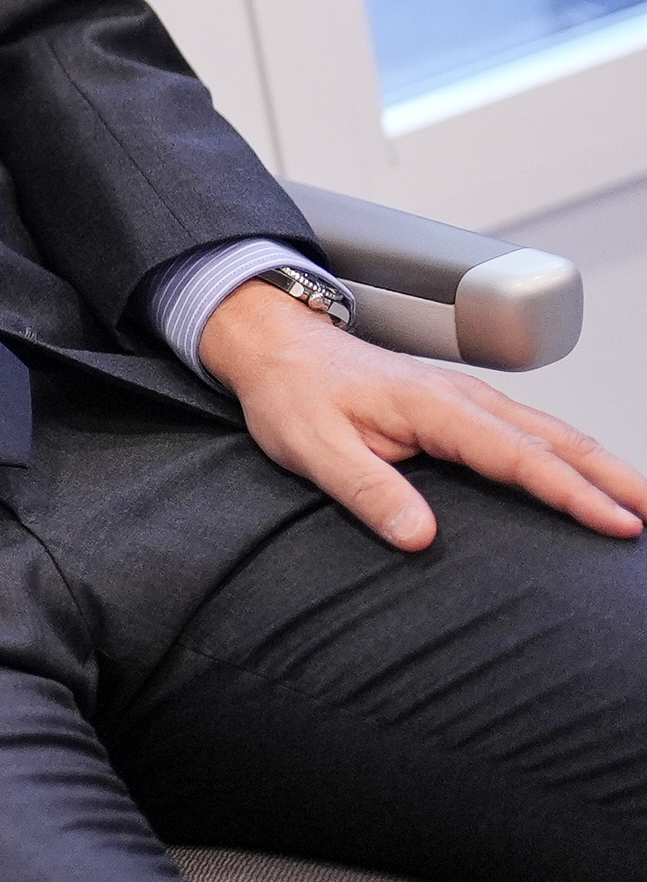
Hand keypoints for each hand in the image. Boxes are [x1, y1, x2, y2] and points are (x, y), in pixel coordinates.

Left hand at [198, 279, 646, 550]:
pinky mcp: (462, 406)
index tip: (618, 524)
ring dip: (603, 467)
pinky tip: (592, 480)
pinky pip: (533, 431)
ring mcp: (467, 398)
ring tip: (643, 505)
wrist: (272, 344)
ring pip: (552, 432)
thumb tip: (419, 537)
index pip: (520, 456)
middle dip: (615, 480)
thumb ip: (367, 490)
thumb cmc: (291, 393)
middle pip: (557, 440)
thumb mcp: (313, 447)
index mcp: (434, 405)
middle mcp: (462, 397)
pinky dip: (573, 455)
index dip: (574, 493)